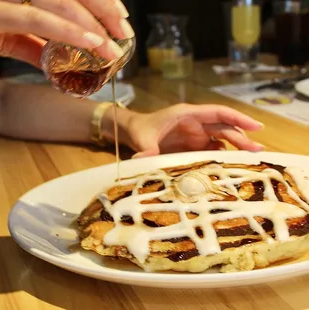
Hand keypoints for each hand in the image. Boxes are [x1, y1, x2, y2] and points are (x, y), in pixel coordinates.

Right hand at [0, 0, 133, 66]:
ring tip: (114, 45)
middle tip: (124, 30)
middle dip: (103, 8)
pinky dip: (67, 31)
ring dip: (92, 22)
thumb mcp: (5, 35)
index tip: (119, 17)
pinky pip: (35, 19)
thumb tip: (54, 58)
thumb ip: (30, 43)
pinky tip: (92, 42)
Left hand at [127, 103, 263, 157]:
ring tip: (249, 161)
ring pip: (221, 139)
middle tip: (258, 151)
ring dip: (235, 148)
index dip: (238, 118)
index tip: (256, 127)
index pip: (218, 113)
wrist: (136, 132)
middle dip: (241, 137)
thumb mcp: (143, 138)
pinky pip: (212, 150)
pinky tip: (229, 167)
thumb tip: (143, 158)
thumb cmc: (142, 129)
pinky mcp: (194, 146)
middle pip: (224, 128)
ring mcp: (197, 135)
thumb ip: (146, 148)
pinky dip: (221, 157)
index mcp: (188, 115)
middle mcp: (196, 124)